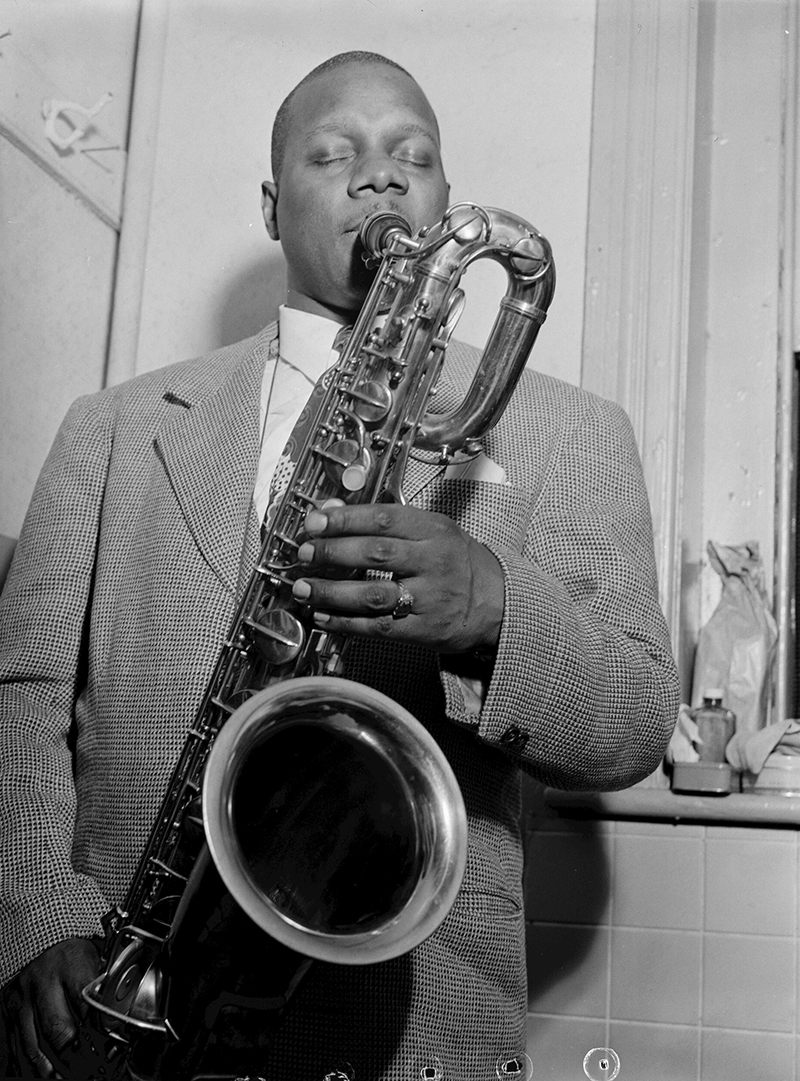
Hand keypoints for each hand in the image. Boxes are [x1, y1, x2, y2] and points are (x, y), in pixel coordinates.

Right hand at [2, 937, 99, 1078]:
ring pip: (33, 1040)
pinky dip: (27, 1059)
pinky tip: (41, 1070)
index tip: (113, 1041)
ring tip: (61, 1077)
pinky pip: (15, 1040)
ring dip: (49, 1064)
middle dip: (73, 1050)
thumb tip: (126, 1003)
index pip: (87, 999)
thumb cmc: (73, 943)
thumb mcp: (97, 950)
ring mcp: (23, 996)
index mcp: (71, 962)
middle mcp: (44, 981)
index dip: (100, 1024)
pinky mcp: (10, 1007)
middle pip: (58, 1026)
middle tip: (87, 1066)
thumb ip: (107, 976)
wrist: (40, 927)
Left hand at [290, 503, 503, 653]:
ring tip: (303, 589)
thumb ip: (382, 521)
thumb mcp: (428, 529)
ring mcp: (430, 598)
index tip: (314, 521)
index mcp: (433, 530)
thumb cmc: (455, 561)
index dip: (345, 519)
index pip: (384, 519)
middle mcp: (433, 562)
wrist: (495, 602)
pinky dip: (347, 623)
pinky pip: (379, 627)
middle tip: (304, 553)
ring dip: (332, 592)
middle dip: (333, 553)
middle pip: (376, 554)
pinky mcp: (424, 629)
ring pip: (373, 594)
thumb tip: (332, 511)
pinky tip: (324, 616)